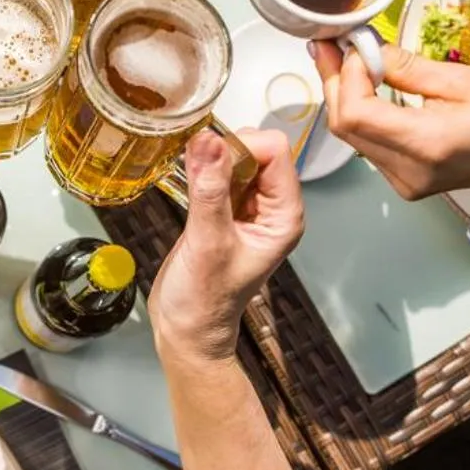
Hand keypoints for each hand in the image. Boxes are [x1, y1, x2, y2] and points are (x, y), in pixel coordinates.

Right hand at [148, 128, 304, 363]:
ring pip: (235, 158)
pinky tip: (186, 181)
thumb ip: (209, 190)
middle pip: (257, 150)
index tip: (209, 158)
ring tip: (189, 178)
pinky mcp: (224, 210)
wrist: (187, 330)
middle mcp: (271, 209)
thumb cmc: (205, 300)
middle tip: (195, 171)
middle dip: (225, 150)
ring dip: (210, 159)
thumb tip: (208, 140)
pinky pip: (217, 173)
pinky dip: (201, 169)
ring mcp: (248, 209)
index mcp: (284, 217)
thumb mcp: (208, 243)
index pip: (275, 152)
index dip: (243, 146)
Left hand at [310, 42, 469, 222]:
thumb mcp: (464, 80)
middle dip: (335, 81)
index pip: (356, 113)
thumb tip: (366, 49)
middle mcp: (407, 170)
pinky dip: (361, 113)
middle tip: (332, 44)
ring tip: (346, 58)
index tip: (355, 44)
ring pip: (351, 136)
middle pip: (344, 126)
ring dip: (344, 95)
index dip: (346, 75)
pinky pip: (366, 144)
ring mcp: (403, 182)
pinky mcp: (403, 182)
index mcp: (427, 143)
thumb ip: (408, 68)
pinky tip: (365, 87)